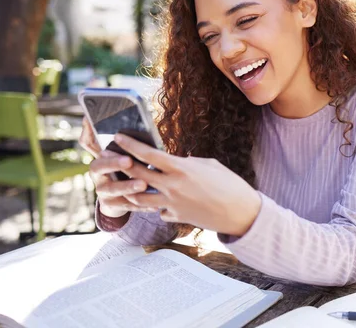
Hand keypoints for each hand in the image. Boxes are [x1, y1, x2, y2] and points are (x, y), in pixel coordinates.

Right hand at [80, 118, 153, 217]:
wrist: (120, 193)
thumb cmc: (124, 164)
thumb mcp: (120, 150)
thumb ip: (118, 136)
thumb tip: (98, 117)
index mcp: (99, 157)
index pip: (90, 147)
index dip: (98, 140)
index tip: (116, 142)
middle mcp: (98, 175)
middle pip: (100, 168)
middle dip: (114, 164)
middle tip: (129, 161)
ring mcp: (104, 192)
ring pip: (113, 190)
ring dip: (128, 186)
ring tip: (144, 184)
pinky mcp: (113, 205)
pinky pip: (127, 206)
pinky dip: (141, 205)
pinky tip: (155, 205)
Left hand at [113, 133, 261, 236]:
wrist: (241, 213)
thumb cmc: (230, 184)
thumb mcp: (209, 164)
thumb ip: (189, 162)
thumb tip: (177, 161)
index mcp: (181, 168)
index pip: (147, 154)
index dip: (130, 145)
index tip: (118, 137)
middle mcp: (172, 186)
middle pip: (137, 174)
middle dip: (122, 165)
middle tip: (114, 158)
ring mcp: (172, 204)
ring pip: (139, 197)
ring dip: (132, 189)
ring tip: (128, 183)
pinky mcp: (176, 217)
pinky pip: (158, 211)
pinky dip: (157, 206)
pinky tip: (161, 201)